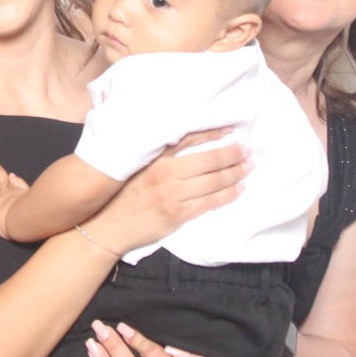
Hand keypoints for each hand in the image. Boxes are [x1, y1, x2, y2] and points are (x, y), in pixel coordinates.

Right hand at [83, 131, 250, 257]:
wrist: (107, 226)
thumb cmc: (121, 196)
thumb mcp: (134, 168)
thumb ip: (157, 156)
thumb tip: (186, 146)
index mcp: (154, 158)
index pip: (189, 139)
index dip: (213, 134)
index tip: (231, 130)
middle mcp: (165, 173)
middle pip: (207, 160)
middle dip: (231, 155)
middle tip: (247, 151)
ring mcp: (172, 194)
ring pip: (213, 182)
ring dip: (234, 174)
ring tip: (248, 168)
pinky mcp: (178, 214)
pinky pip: (209, 203)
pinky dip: (227, 195)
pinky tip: (238, 190)